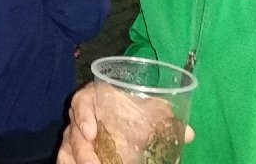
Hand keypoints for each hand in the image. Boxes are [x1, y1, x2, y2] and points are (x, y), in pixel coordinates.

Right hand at [58, 83, 193, 163]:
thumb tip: (190, 134)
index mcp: (94, 99)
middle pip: (73, 133)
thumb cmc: (133, 109)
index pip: (81, 101)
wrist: (124, 116)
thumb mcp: (149, 111)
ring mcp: (73, 135)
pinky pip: (65, 159)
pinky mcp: (72, 151)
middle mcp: (80, 116)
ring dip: (76, 162)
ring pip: (66, 150)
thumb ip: (165, 119)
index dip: (82, 115)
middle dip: (83, 153)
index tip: (91, 133)